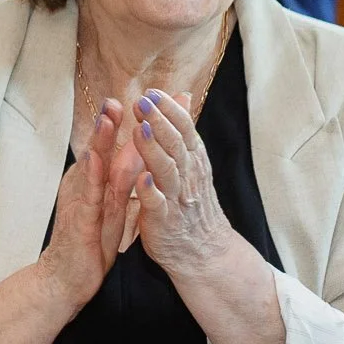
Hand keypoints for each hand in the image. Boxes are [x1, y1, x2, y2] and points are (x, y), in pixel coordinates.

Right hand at [37, 100, 139, 308]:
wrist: (67, 277)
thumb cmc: (91, 240)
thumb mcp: (113, 204)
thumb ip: (122, 178)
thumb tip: (139, 152)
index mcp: (93, 182)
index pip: (108, 148)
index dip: (120, 124)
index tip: (135, 102)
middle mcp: (83, 186)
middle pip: (96, 149)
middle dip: (106, 123)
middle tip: (115, 97)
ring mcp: (79, 201)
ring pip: (90, 167)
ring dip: (97, 141)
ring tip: (106, 117)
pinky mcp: (79, 221)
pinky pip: (86, 197)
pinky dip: (91, 177)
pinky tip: (96, 161)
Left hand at [132, 89, 237, 279]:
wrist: (204, 252)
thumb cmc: (191, 203)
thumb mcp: (191, 163)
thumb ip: (183, 131)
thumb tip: (182, 95)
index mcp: (193, 161)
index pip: (184, 130)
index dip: (169, 111)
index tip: (152, 92)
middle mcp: (188, 177)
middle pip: (176, 145)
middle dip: (159, 122)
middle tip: (142, 102)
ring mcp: (177, 199)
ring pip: (167, 171)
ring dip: (153, 150)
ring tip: (140, 129)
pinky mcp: (163, 221)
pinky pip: (157, 205)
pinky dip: (150, 192)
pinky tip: (140, 178)